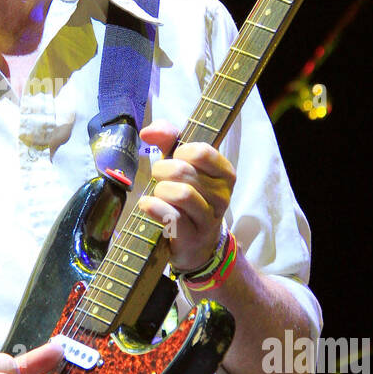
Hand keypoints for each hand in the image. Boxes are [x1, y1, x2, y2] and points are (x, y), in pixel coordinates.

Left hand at [137, 120, 235, 273]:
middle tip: (159, 179)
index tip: (175, 159)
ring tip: (158, 194)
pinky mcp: (193, 236)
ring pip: (180, 194)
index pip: (201, 152)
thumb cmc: (187, 196)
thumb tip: (148, 131)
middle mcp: (223, 195)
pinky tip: (148, 205)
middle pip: (183, 171)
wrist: (195, 242)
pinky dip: (154, 207)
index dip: (179, 152)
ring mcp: (210, 218)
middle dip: (161, 171)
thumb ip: (168, 138)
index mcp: (225, 173)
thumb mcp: (181, 163)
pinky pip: (172, 217)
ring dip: (160, 191)